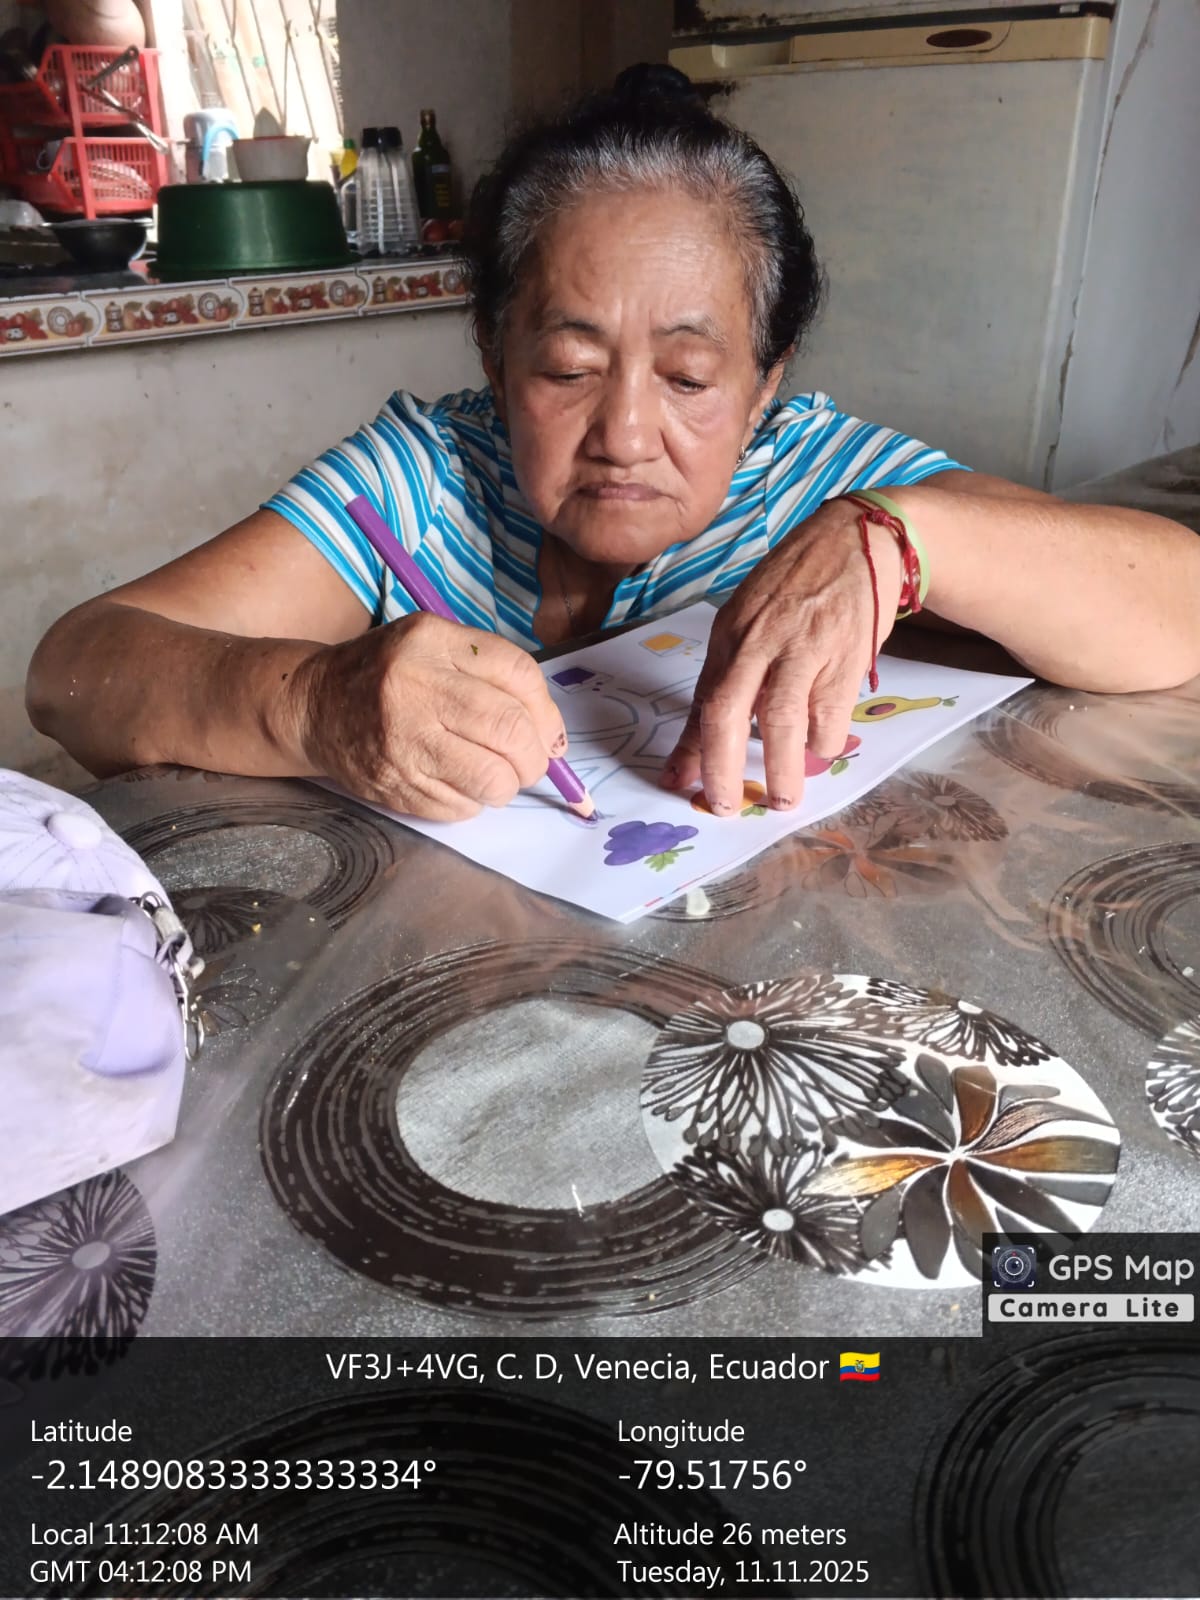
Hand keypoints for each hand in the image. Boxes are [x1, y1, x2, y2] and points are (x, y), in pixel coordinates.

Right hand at [291, 614, 567, 819]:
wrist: (313, 704)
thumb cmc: (388, 674)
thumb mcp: (434, 646)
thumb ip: (491, 675)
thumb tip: (551, 735)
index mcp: (431, 642)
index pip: (518, 675)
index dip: (546, 712)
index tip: (548, 734)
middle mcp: (415, 687)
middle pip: (509, 730)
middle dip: (534, 758)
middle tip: (530, 765)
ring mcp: (401, 740)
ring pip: (490, 778)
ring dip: (507, 786)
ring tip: (498, 778)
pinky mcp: (392, 783)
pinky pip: (459, 806)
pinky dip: (473, 802)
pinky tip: (460, 785)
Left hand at [662, 497, 902, 812]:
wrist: (854, 539)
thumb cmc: (795, 588)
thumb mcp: (750, 619)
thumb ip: (731, 674)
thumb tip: (707, 735)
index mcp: (730, 633)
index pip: (704, 698)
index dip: (690, 747)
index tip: (678, 784)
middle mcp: (759, 640)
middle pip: (729, 710)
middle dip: (722, 766)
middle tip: (725, 805)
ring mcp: (803, 648)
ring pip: (782, 720)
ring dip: (780, 768)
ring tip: (780, 798)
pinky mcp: (845, 656)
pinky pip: (829, 714)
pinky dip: (822, 742)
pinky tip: (818, 750)